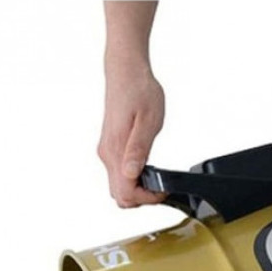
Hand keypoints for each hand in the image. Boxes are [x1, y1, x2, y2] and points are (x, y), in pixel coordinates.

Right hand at [97, 61, 167, 207]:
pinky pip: (119, 174)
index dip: (147, 198)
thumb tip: (132, 173)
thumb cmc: (139, 91)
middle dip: (142, 198)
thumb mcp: (148, 120)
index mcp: (116, 150)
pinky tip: (147, 168)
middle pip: (120, 195)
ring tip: (156, 177)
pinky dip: (133, 180)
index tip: (163, 189)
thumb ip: (139, 149)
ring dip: (138, 190)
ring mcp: (107, 152)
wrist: (126, 72)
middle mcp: (108, 154)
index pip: (126, 193)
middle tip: (161, 186)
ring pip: (119, 187)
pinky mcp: (111, 148)